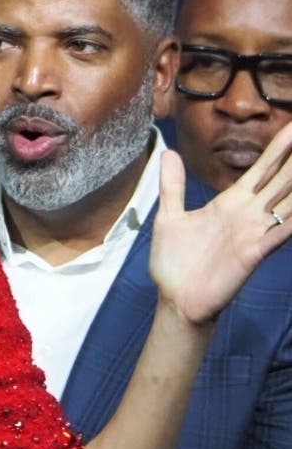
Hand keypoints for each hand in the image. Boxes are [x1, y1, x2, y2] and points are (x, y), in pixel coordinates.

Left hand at [151, 120, 291, 324]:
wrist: (174, 298)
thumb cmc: (175, 262)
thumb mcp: (169, 215)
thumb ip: (173, 185)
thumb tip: (168, 152)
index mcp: (230, 203)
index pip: (261, 170)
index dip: (278, 149)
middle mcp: (248, 215)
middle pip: (281, 180)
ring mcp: (254, 232)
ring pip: (287, 202)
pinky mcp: (254, 252)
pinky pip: (280, 232)